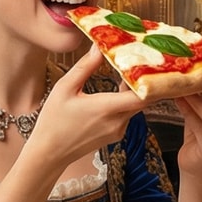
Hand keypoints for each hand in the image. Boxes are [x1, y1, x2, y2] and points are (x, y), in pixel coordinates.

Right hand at [22, 47, 144, 174]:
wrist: (49, 153)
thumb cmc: (53, 121)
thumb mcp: (65, 88)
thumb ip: (85, 67)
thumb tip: (99, 47)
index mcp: (107, 108)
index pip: (143, 96)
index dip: (153, 80)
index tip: (153, 63)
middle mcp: (118, 121)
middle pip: (145, 100)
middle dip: (145, 81)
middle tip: (143, 61)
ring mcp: (119, 130)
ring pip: (137, 106)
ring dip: (135, 90)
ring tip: (129, 71)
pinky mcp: (116, 135)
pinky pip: (129, 114)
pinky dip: (127, 102)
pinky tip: (117, 90)